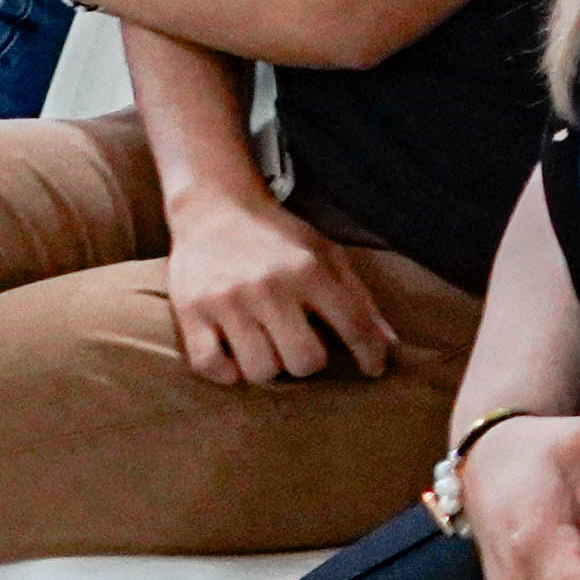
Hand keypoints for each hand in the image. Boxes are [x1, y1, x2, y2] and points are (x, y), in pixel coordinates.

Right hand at [163, 190, 405, 383]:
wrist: (213, 207)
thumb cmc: (277, 237)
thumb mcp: (326, 253)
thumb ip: (358, 297)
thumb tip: (389, 344)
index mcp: (308, 269)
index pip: (352, 326)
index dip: (369, 354)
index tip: (373, 368)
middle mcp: (268, 286)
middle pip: (304, 361)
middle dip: (309, 362)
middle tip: (301, 345)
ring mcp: (226, 300)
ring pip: (260, 370)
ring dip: (269, 366)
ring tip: (267, 346)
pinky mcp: (190, 311)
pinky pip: (210, 366)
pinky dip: (226, 372)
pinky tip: (235, 356)